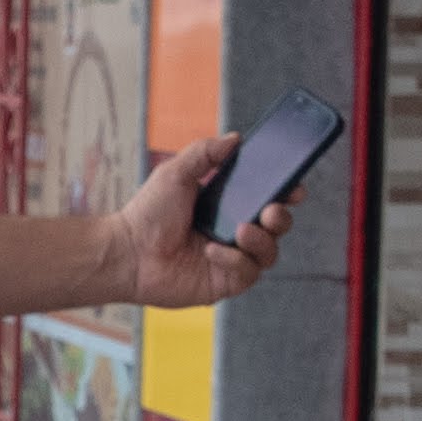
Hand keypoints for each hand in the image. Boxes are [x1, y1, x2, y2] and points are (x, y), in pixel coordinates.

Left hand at [113, 135, 301, 309]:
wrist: (127, 252)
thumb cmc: (147, 213)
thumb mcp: (176, 173)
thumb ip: (205, 153)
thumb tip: (235, 138)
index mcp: (227, 206)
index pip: (267, 198)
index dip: (286, 193)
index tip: (294, 186)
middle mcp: (233, 232)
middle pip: (277, 227)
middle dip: (282, 217)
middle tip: (270, 210)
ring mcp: (231, 259)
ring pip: (269, 253)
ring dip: (262, 240)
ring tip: (242, 230)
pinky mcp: (224, 282)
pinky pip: (248, 273)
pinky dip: (234, 260)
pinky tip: (210, 251)